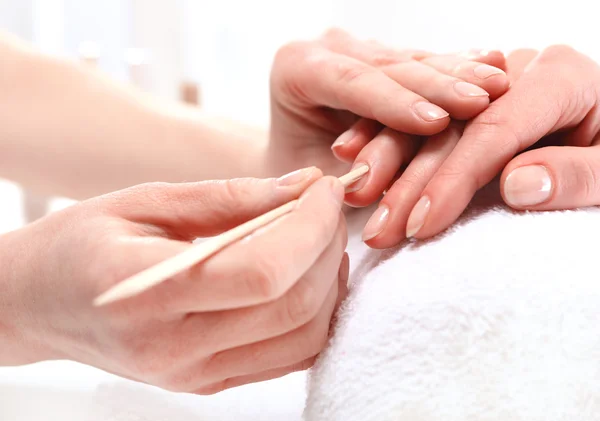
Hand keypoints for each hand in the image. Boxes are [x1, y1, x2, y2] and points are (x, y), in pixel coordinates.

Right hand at [0, 168, 347, 393]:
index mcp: (148, 296)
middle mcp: (176, 350)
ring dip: (329, 282)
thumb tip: (303, 186)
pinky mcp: (209, 383)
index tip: (324, 189)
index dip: (311, 227)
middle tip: (325, 205)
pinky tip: (304, 274)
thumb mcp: (143, 201)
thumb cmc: (81, 242)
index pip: (262, 273)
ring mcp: (195, 375)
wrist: (39, 303)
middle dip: (327, 247)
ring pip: (304, 338)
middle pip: (294, 307)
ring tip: (318, 237)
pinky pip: (289, 356)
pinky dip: (315, 313)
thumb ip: (228, 197)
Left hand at [267, 28, 508, 177]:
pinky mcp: (390, 56)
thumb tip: (363, 183)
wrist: (298, 154)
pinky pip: (429, 62)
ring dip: (460, 73)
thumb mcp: (308, 177)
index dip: (394, 102)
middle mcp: (331, 47)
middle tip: (483, 100)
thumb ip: (334, 174)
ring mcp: (362, 46)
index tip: (436, 121)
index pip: (350, 82)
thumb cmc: (302, 174)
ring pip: (416, 60)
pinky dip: (462, 67)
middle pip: (390, 66)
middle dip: (438, 85)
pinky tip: (495, 64)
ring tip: (500, 82)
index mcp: (297, 67)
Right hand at [351, 45, 599, 245]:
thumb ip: (578, 176)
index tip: (422, 225)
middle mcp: (517, 72)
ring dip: (386, 162)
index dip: (454, 180)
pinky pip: (419, 119)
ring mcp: (487, 86)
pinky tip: (354, 157)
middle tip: (380, 231)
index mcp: (560, 78)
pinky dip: (384, 138)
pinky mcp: (469, 103)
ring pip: (425, 121)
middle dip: (409, 182)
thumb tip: (516, 185)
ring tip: (356, 201)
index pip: (494, 130)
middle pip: (450, 128)